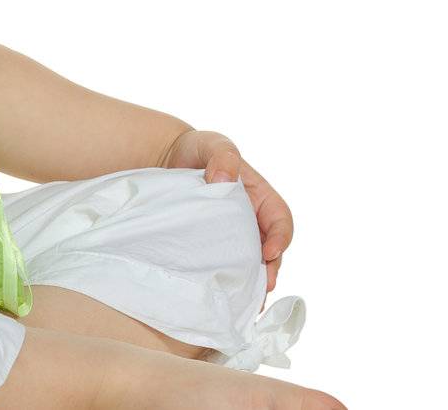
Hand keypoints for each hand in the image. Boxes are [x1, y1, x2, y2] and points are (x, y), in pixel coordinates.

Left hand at [158, 129, 292, 302]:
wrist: (166, 160)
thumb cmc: (197, 149)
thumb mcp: (213, 144)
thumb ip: (223, 156)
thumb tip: (225, 179)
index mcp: (259, 197)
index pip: (281, 219)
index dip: (281, 237)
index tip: (270, 252)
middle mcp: (251, 221)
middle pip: (270, 251)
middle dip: (269, 272)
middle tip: (260, 290)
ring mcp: (232, 237)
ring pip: (250, 266)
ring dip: (251, 286)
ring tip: (244, 305)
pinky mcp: (211, 249)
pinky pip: (225, 269)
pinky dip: (228, 285)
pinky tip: (221, 300)